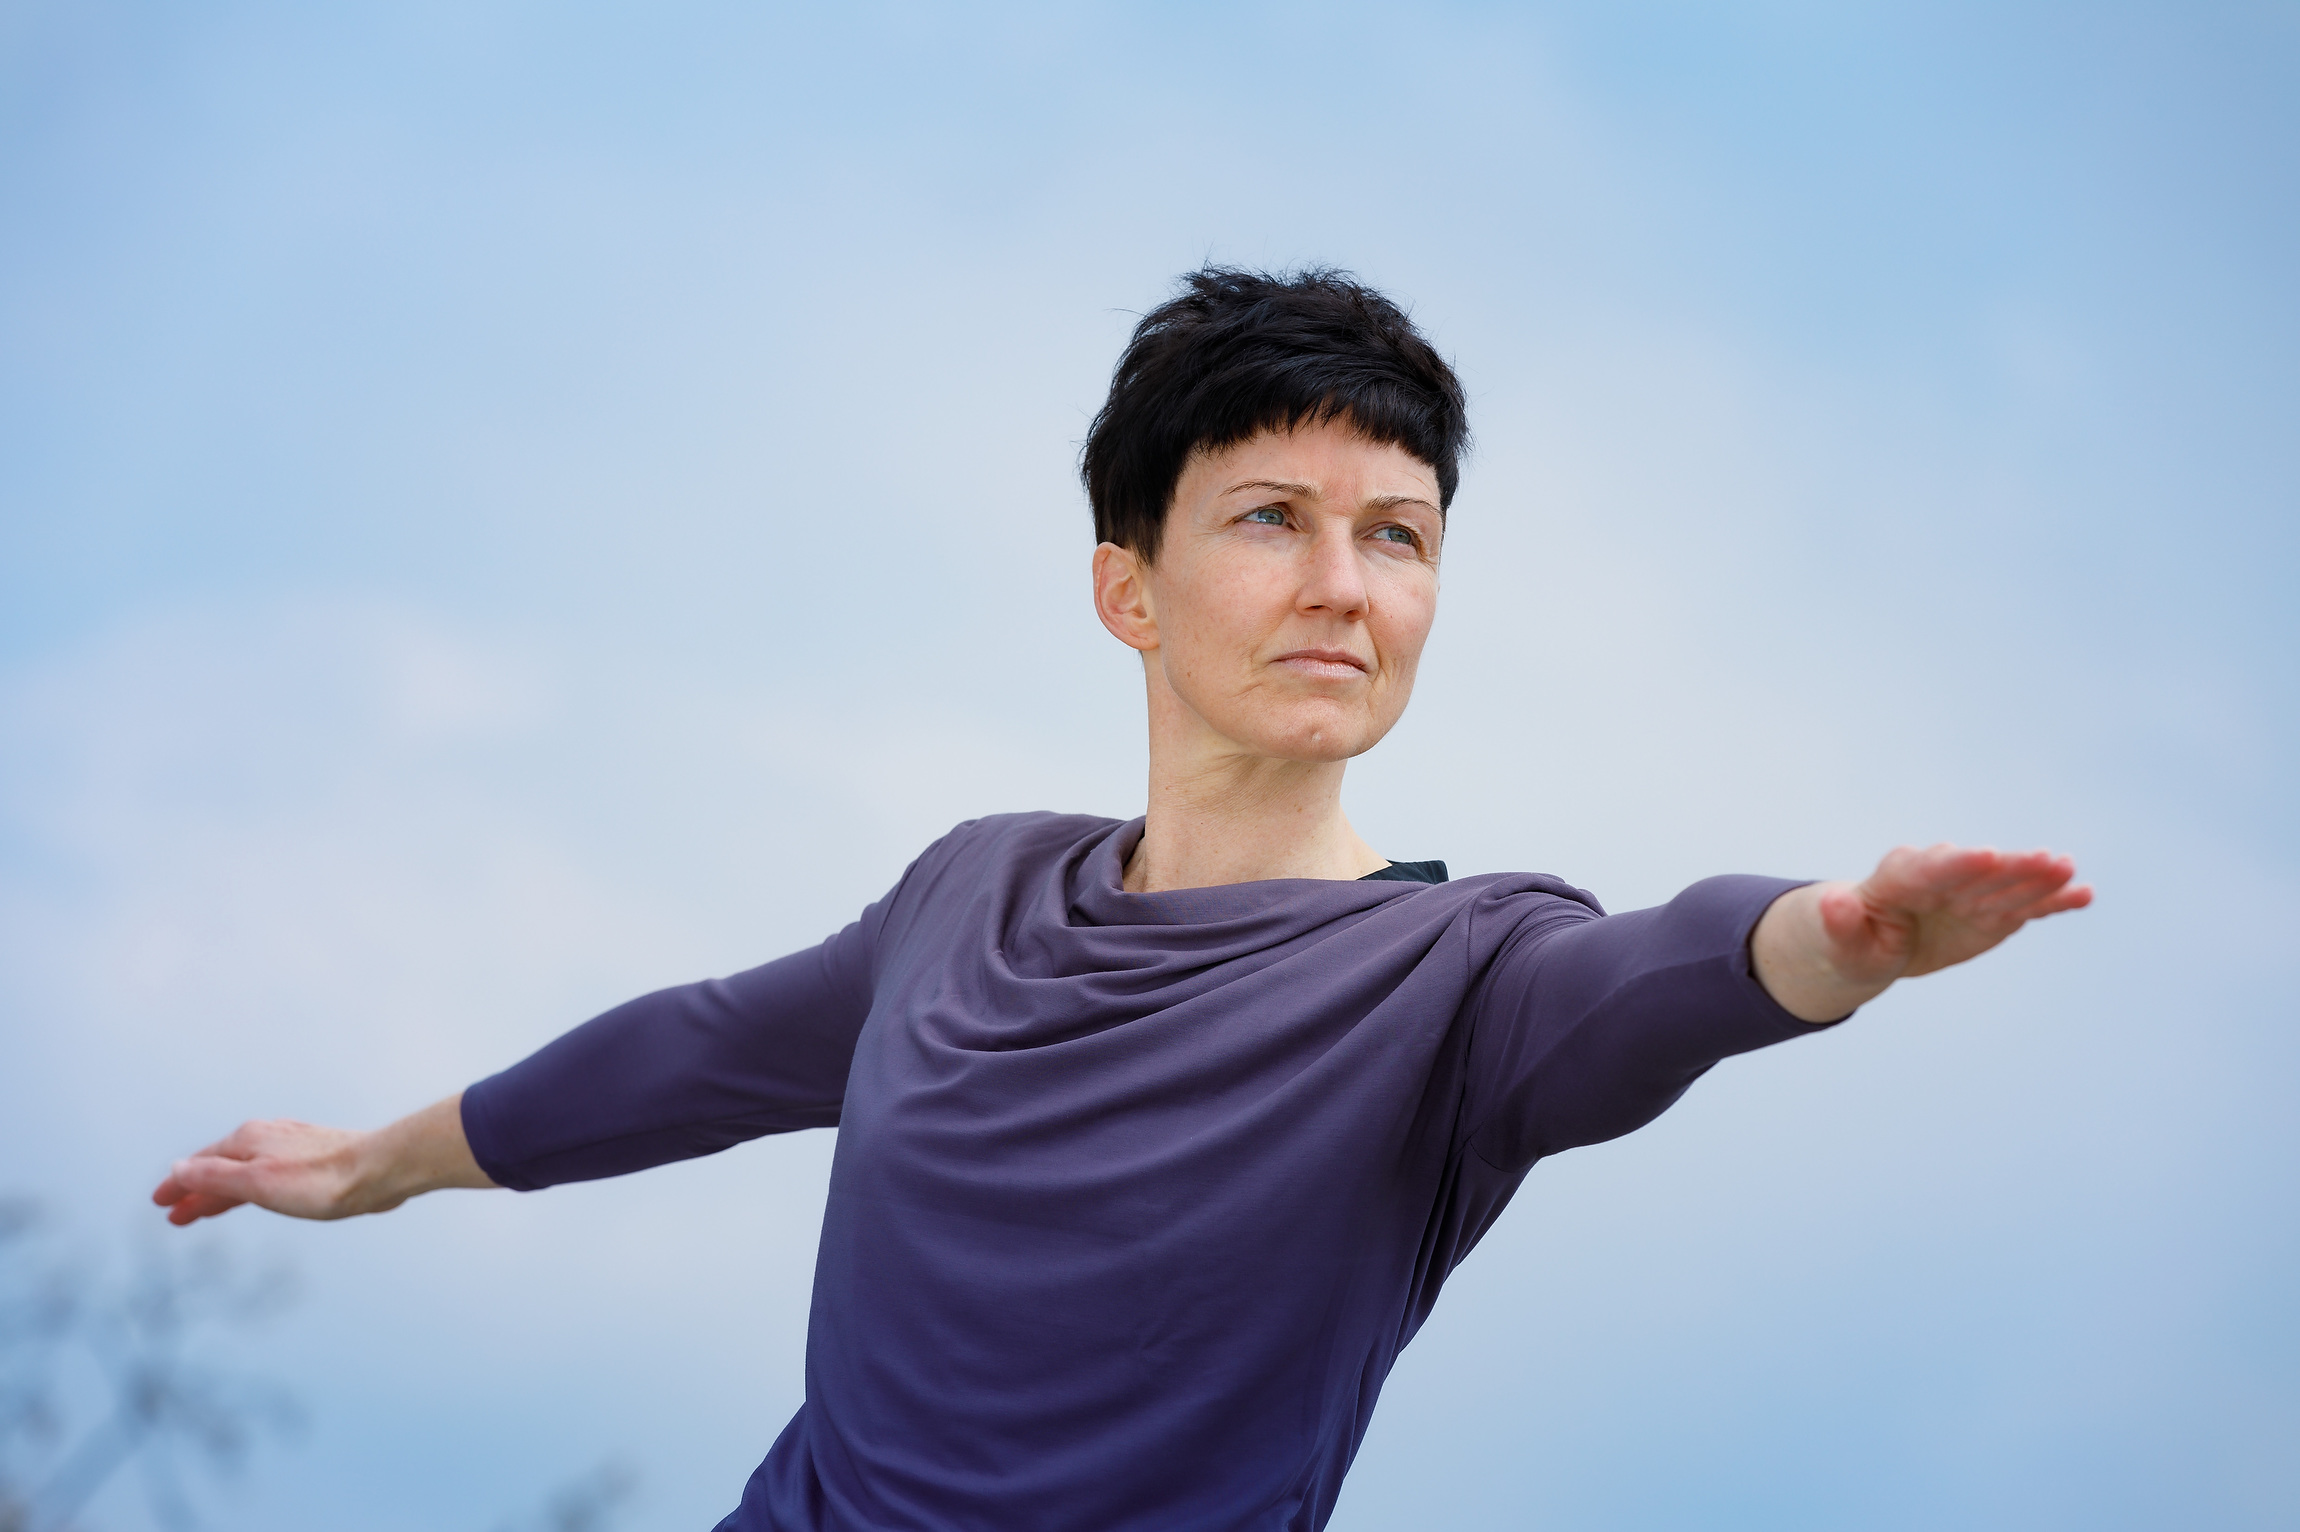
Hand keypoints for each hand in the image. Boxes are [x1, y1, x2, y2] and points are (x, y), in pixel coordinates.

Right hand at [152, 1096, 493, 1226]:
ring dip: (220, 1191)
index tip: (159, 1202)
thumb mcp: (257, 1183)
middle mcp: (268, 1137)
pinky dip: (249, 1188)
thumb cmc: (322, 1180)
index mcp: (249, 1141)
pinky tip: (255, 1195)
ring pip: (244, 1171)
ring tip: (203, 1212)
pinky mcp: (314, 1160)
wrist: (381, 1170)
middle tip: (175, 1215)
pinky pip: (267, 1175)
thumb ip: (216, 1176)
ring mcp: (292, 1147)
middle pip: (220, 1167)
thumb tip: (179, 1168)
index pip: (200, 1164)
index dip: (177, 1185)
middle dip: (196, 1191)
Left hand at [1753, 844, 2091, 1022]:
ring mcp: (1970, 893)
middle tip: (2049, 860)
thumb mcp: (1838, 941)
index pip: (1928, 870)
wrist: (1871, 943)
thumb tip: (1832, 902)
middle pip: (1979, 872)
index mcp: (1897, 880)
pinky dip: (2051, 901)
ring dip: (2039, 878)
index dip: (1958, 864)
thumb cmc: (1848, 943)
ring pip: (2007, 885)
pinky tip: (2084, 894)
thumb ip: (1840, 922)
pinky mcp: (1992, 911)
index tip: (1989, 855)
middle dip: (2012, 866)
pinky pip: (2024, 906)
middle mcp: (1940, 877)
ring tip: (2069, 872)